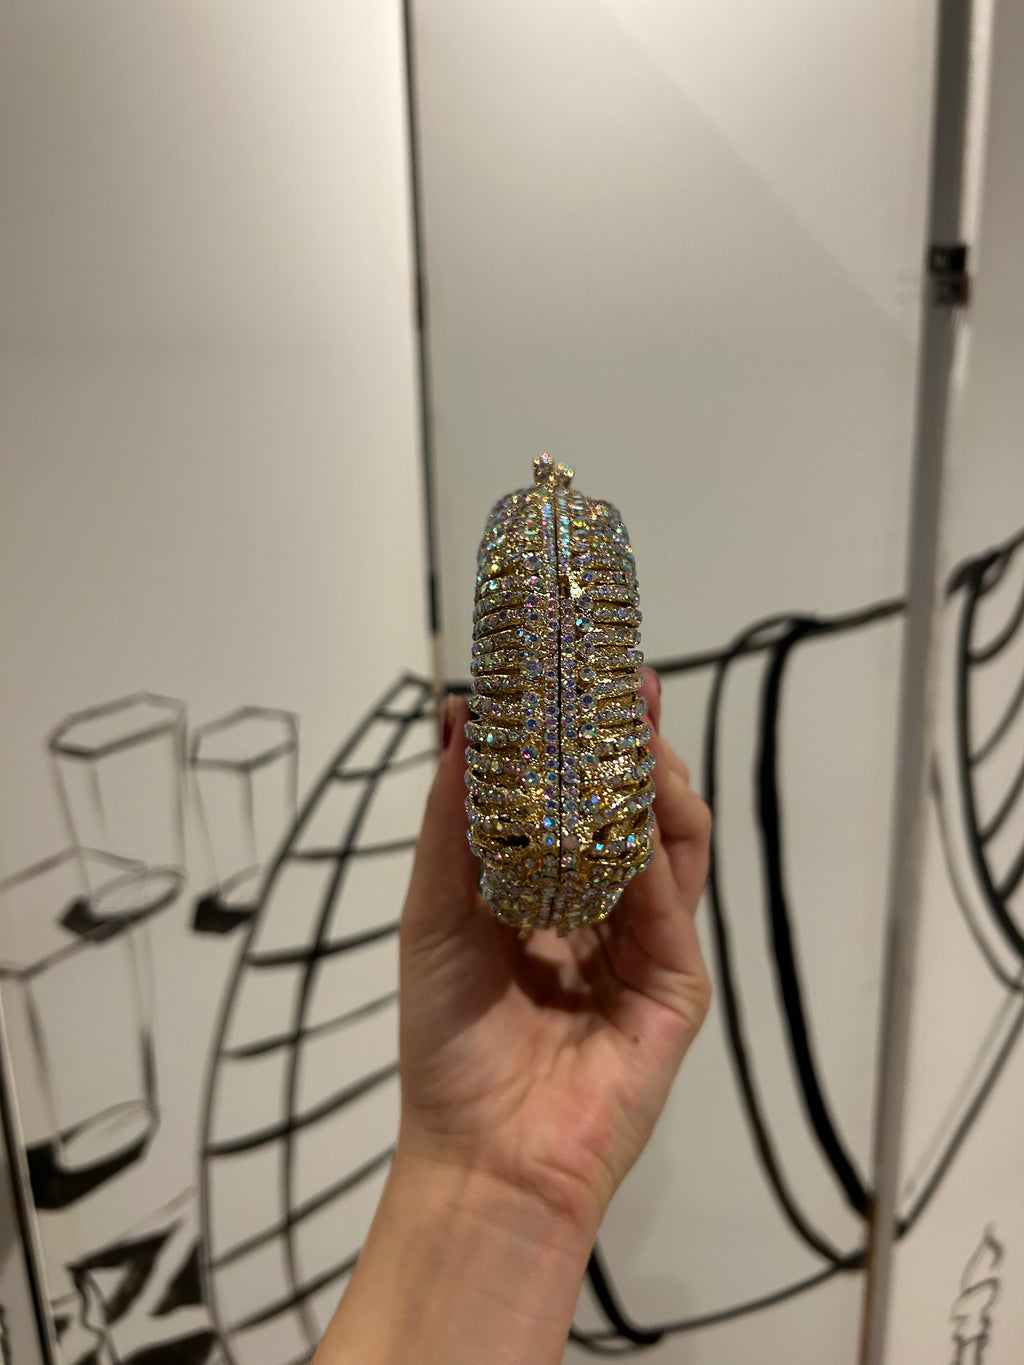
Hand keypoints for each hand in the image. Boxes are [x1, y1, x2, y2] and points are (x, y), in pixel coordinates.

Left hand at [397, 667, 712, 1238]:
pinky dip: (658, 858)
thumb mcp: (436, 914)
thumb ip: (452, 821)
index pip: (573, 802)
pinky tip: (642, 810)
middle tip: (628, 686)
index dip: (577, 741)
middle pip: (630, 813)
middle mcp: (601, 913)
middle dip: (632, 748)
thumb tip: (455, 720)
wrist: (484, 1157)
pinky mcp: (677, 990)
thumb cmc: (449, 1041)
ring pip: (668, 848)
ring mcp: (646, 949)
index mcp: (545, 898)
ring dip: (659, 786)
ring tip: (643, 731)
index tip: (576, 676)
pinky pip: (673, 909)